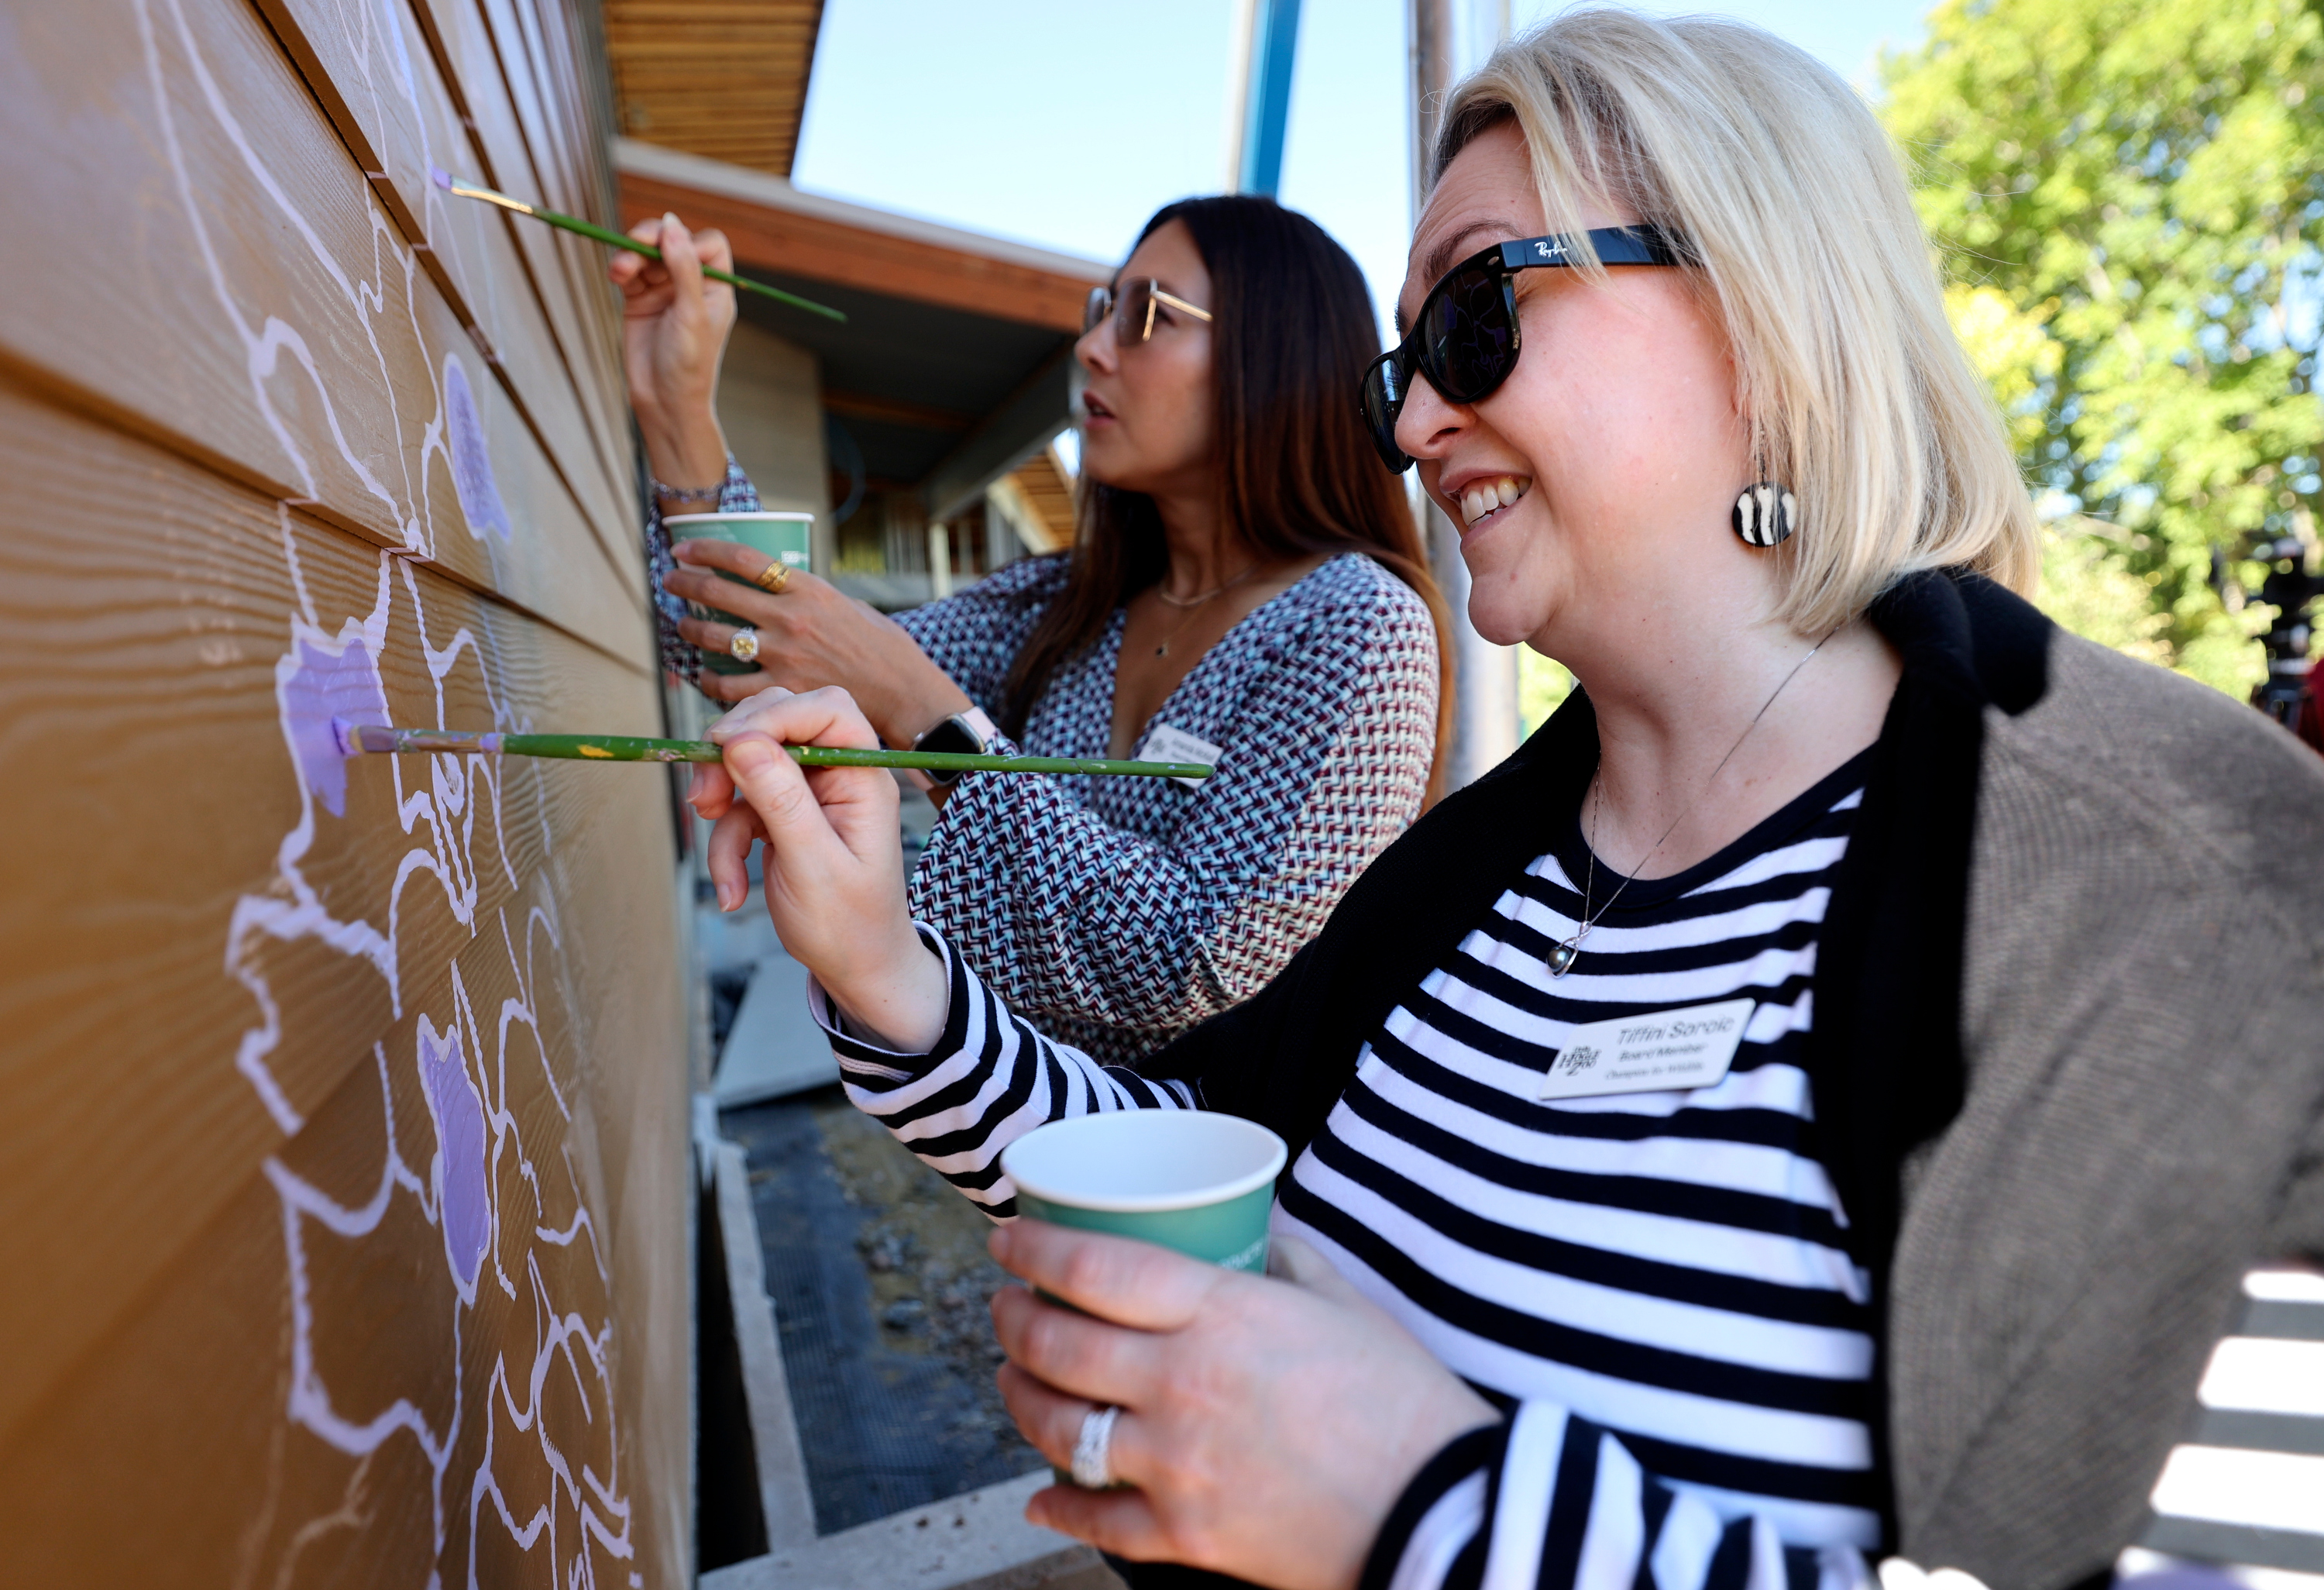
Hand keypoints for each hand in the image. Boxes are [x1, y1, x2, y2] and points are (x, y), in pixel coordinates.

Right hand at [612, 212, 734, 493]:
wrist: (663, 402)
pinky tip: (616, 275)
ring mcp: (664, 291)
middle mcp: (691, 286)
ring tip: (621, 270)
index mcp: (716, 288)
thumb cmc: (688, 364)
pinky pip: (630, 271)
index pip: (709, 245)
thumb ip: (684, 268)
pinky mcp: (638, 300)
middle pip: (673, 242)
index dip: (691, 240)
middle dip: (653, 238)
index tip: (674, 251)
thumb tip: (672, 224)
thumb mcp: (690, 313)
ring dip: (632, 253)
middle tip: (637, 241)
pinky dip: (622, 267)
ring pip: (647, 254)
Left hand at [665, 538, 973, 742]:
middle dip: (686, 584)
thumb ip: (813, 597)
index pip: (745, 559)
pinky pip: (729, 686)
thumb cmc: (885, 649)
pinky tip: (703, 676)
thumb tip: (783, 591)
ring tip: (681, 628)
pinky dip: (710, 680)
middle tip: (670, 581)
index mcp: (810, 589)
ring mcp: (784, 656)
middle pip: (721, 594)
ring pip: (717, 638)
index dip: (706, 550)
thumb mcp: (851, 606)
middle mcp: (791, 619)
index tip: (684, 548)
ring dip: (690, 631)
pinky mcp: (783, 692)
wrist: (905, 694)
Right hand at [689, 685, 948, 1049]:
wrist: (855, 969)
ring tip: (720, 863)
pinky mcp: (782, 814)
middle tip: (704, 799)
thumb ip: (779, 799)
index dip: (774, 715)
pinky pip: (740, 807)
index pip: (825, 709)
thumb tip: (740, 742)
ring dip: (723, 810)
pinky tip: (731, 889)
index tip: (727, 747)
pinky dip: (725, 844)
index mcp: (864, 777)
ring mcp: (808, 793)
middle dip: (733, 757)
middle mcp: (838, 774)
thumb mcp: (812, 864)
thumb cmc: (849, 923)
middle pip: (778, 723)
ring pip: (748, 766)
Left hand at [988, 1224, 1498, 1589]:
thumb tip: (1253, 1234)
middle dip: (1011, 1319)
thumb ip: (1287, 1261)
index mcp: (1221, 1315)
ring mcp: (1178, 1467)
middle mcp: (1183, 1385)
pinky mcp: (1187, 1538)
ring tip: (1012, 1381)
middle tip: (1004, 1306)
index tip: (1007, 1237)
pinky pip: (1096, 1521)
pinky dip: (1056, 1505)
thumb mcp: (1344, 1302)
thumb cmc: (1403, 1401)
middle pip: (1056, 1345)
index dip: (1034, 1249)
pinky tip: (1039, 1493)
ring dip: (1019, 1400)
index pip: (1095, 1268)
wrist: (1444, 1510)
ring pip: (1057, 1429)